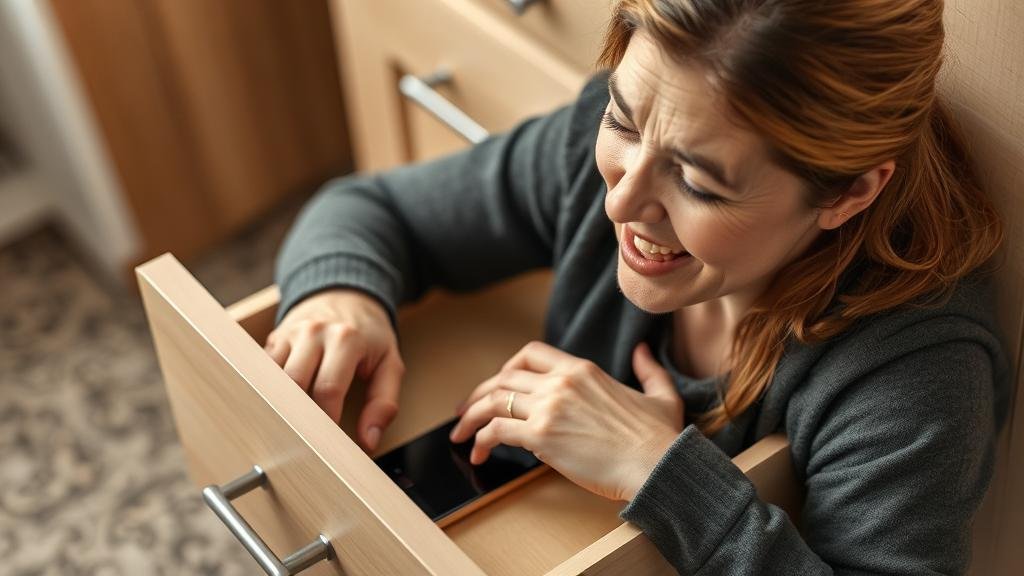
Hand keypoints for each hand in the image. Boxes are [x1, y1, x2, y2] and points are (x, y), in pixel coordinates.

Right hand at [264, 289, 404, 451]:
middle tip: (306, 445)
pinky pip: (263, 371)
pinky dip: (269, 392)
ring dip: (280, 406)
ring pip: (272, 379)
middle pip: (294, 384)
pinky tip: (278, 409)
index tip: (329, 447)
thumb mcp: (390, 363)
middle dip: (299, 418)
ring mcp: (290, 333)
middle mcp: (314, 332)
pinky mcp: (274, 338)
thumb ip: (384, 403)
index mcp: (346, 339)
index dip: (326, 423)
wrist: (345, 294)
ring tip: (291, 431)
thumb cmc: (369, 335)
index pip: (328, 389)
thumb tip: (368, 441)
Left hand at [449, 341, 683, 501]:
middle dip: (479, 394)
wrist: (657, 464)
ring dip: (471, 418)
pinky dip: (481, 441)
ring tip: (461, 434)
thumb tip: (643, 351)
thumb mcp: (661, 394)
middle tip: (467, 412)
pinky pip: (496, 431)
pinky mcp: (541, 436)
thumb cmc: (659, 438)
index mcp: (582, 369)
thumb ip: (649, 369)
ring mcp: (549, 407)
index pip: (530, 353)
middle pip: (503, 377)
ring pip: (493, 402)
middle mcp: (560, 382)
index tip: (498, 384)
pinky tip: (479, 454)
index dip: (507, 367)